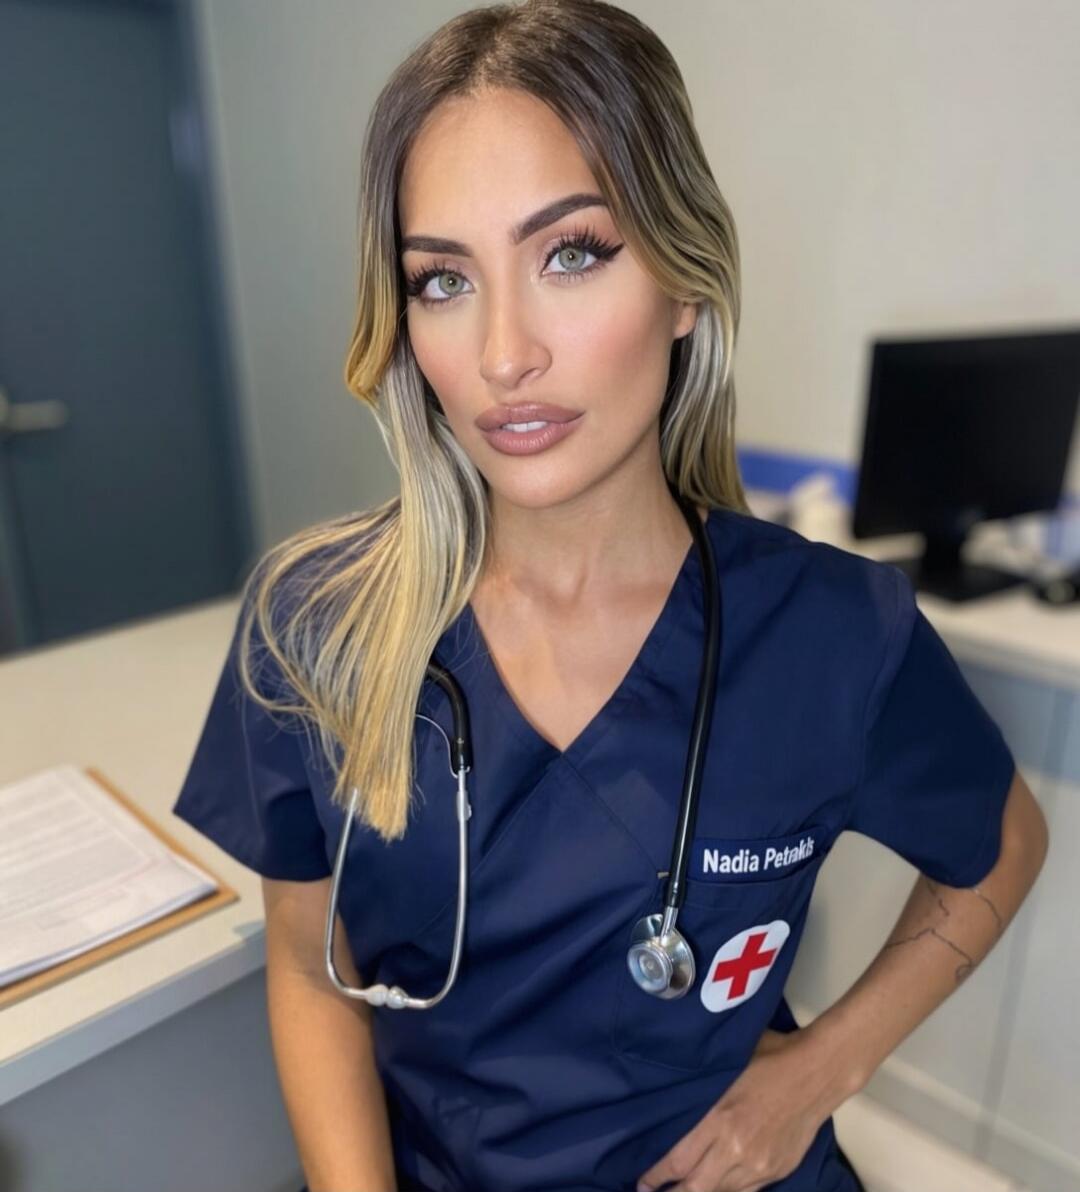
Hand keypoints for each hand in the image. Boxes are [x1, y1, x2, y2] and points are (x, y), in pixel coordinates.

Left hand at [635, 1028, 832, 1191]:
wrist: (817, 1071)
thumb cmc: (769, 1057)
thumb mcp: (727, 1067)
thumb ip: (703, 1091)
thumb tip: (677, 1098)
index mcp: (720, 1119)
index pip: (678, 1161)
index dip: (657, 1176)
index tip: (643, 1182)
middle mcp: (736, 1149)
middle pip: (696, 1188)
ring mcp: (759, 1165)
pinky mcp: (777, 1171)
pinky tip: (717, 1188)